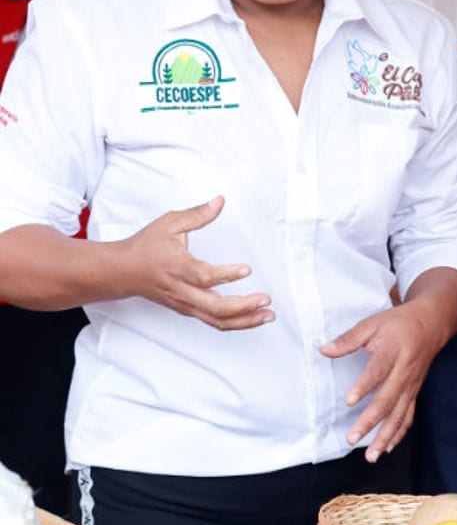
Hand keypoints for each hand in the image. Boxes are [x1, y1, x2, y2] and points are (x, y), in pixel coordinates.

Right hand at [119, 197, 272, 329]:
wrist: (121, 272)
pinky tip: (252, 318)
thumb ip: (197, 214)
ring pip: (216, 320)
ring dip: (244, 320)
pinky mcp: (187, 310)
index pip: (203, 276)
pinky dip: (234, 322)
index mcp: (178, 268)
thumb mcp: (169, 223)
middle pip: (214, 308)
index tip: (246, 270)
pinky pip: (212, 321)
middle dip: (243, 306)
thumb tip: (220, 201)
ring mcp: (184, 304)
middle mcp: (182, 291)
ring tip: (267, 315)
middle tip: (265, 300)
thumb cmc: (145, 247)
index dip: (226, 275)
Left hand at [320, 299, 448, 460]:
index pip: (378, 370)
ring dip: (385, 436)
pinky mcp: (415, 391)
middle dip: (370, 421)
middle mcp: (404, 371)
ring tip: (371, 455)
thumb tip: (324, 349)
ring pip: (400, 414)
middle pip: (388, 399)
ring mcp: (411, 384)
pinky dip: (399, 433)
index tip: (349, 400)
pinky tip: (388, 447)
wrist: (432, 322)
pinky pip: (409, 415)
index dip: (364, 385)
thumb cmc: (399, 323)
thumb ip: (349, 339)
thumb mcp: (373, 323)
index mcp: (393, 351)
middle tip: (352, 438)